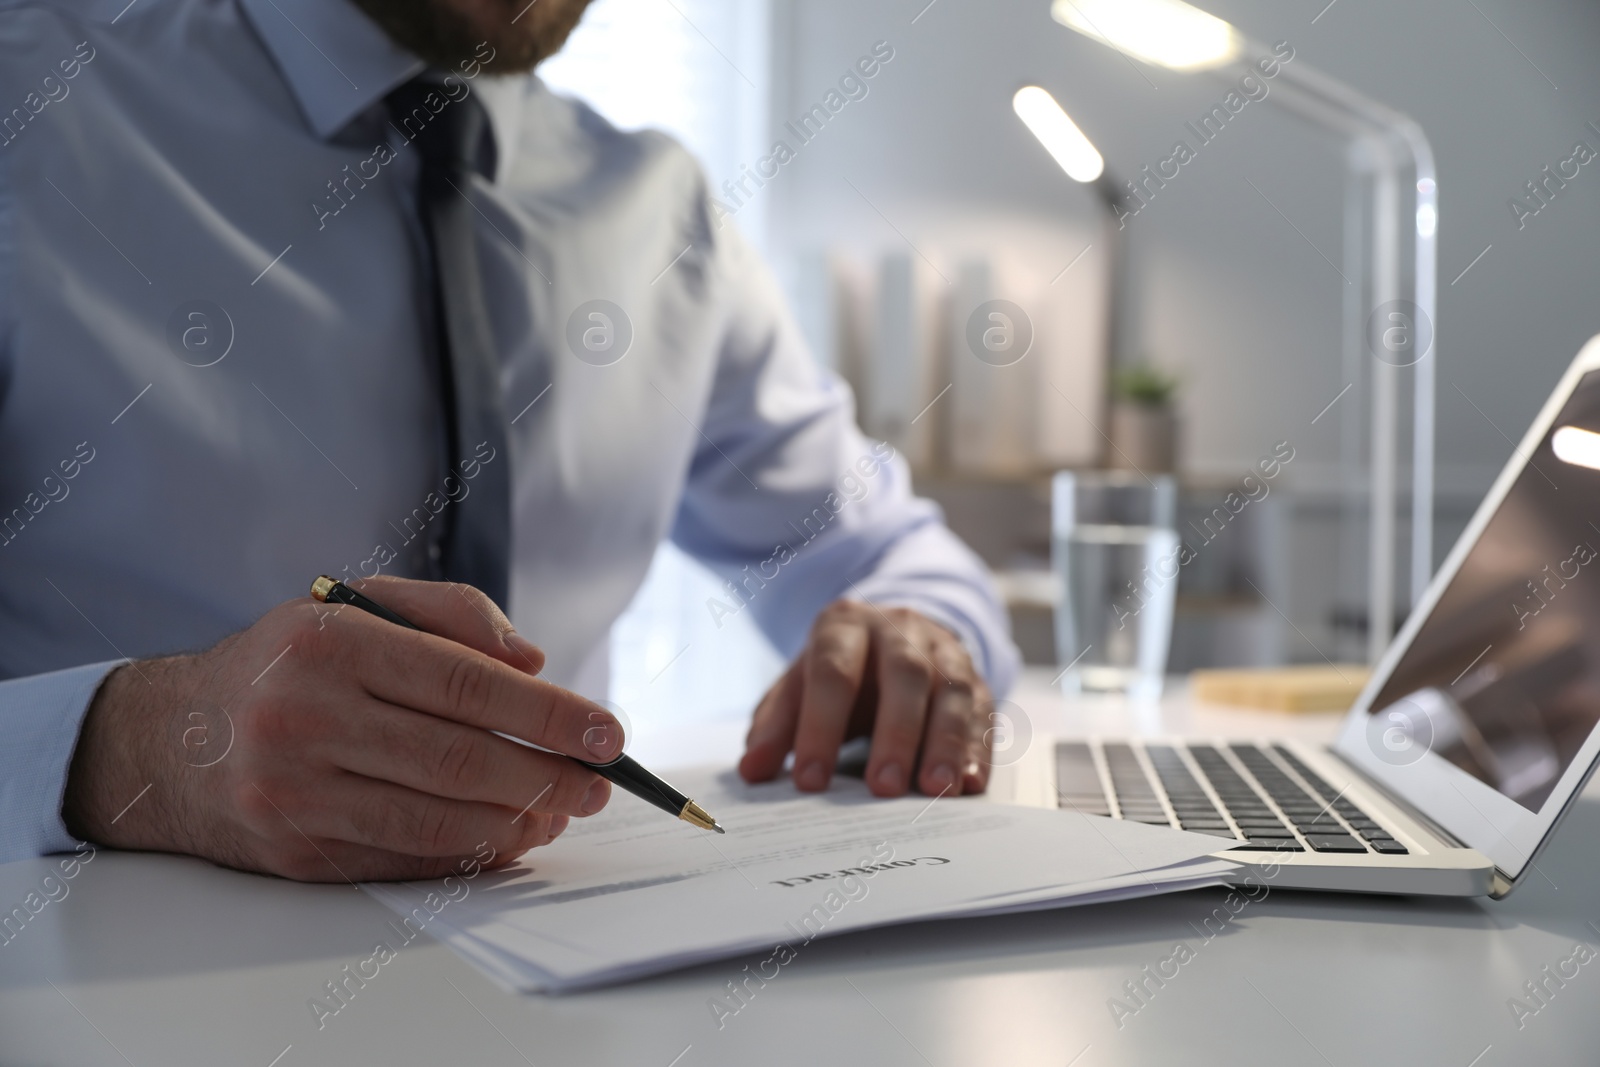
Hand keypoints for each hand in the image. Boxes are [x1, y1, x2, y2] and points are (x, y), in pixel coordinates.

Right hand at [62, 577, 622, 881]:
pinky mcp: (294, 850)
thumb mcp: (358, 605)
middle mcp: (306, 716)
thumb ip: (453, 615)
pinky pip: (402, 859)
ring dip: (516, 821)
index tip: (607, 732)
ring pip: (434, 817)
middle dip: (547, 775)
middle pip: (457, 758)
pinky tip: (509, 836)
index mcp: (331, 642)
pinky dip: (468, 853)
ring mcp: (294, 791)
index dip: (547, 714)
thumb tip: (534, 664)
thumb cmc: (290, 664)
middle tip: (599, 784)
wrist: (171, 739)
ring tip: (562, 811)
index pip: (465, 683)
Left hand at [738, 600, 991, 797]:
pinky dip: (979, 748)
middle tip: (884, 789)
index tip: (810, 781)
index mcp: (845, 625)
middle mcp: (900, 630)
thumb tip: (752, 770)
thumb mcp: (798, 686)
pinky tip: (972, 783)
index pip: (833, 673)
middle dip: (896, 733)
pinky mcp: (975, 678)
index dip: (820, 727)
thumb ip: (775, 727)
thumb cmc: (838, 670)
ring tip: (937, 791)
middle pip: (905, 674)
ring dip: (947, 743)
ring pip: (953, 690)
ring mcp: (944, 651)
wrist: (892, 634)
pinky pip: (984, 711)